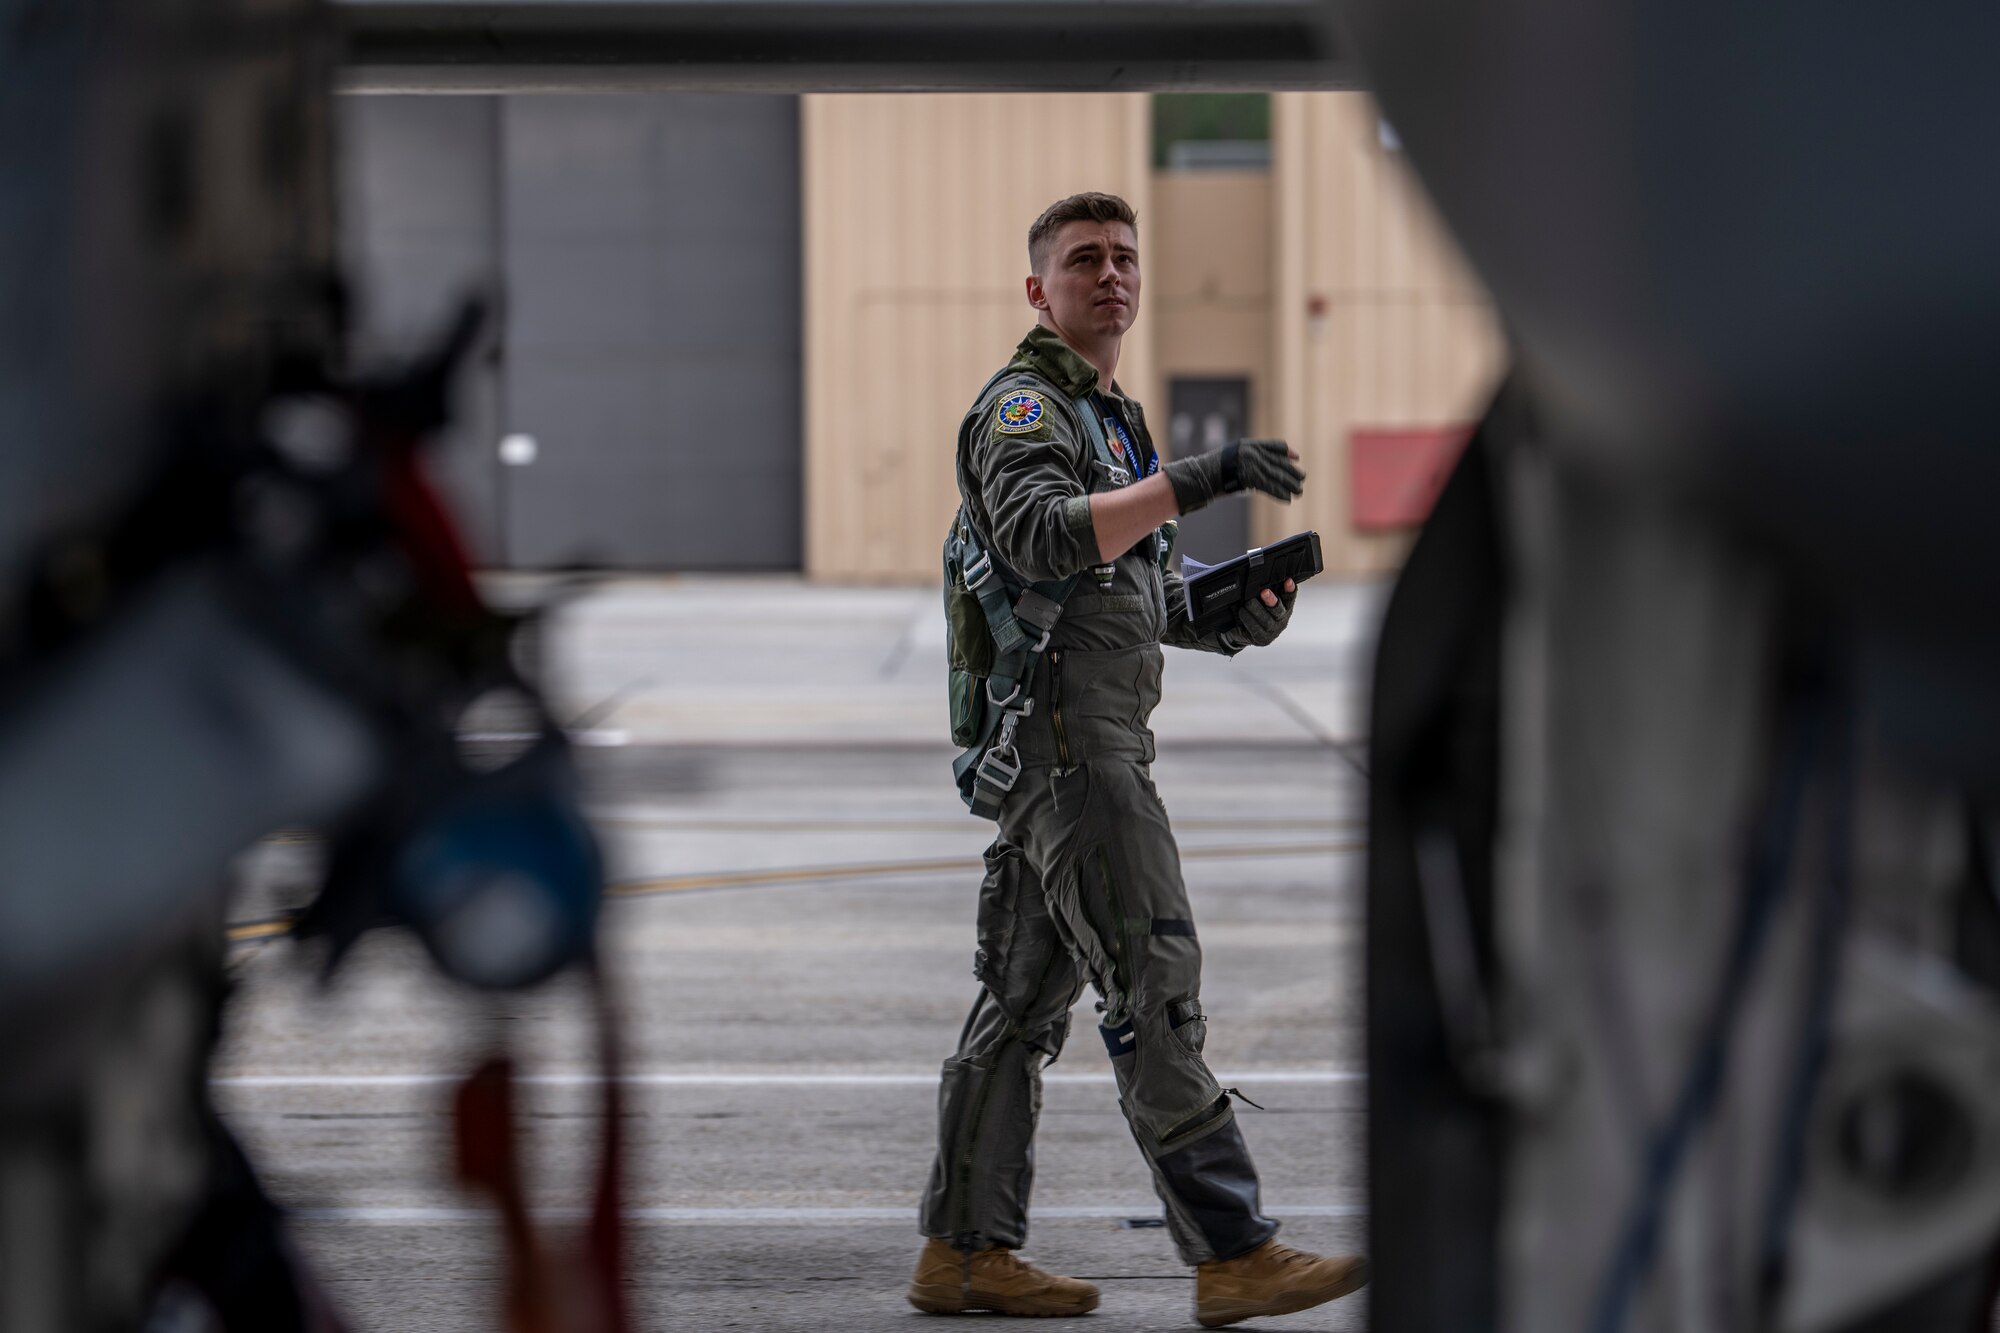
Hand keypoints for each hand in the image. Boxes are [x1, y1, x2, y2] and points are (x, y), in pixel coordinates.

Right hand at [1162, 439, 1305, 514]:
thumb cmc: (1215, 469)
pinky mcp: (1249, 478)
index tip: (1296, 458)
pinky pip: (1269, 486)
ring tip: (1298, 491)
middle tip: (1301, 479)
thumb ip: (1252, 457)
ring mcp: (1251, 464)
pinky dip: (1279, 493)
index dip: (1287, 453)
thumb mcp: (1234, 456)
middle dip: (1292, 472)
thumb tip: (1268, 465)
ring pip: (1276, 475)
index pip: (1275, 446)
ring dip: (1289, 484)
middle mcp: (1252, 453)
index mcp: (1249, 445)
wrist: (1201, 476)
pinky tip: (1287, 499)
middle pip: (1279, 462)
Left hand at [1231, 578, 1296, 647]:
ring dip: (1257, 610)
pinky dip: (1248, 619)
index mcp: (1285, 607)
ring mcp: (1273, 631)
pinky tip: (1242, 612)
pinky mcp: (1263, 639)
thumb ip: (1265, 590)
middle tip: (1264, 591)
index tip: (1288, 580)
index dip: (1290, 589)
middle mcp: (1282, 619)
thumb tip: (1261, 573)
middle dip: (1271, 600)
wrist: (1243, 632)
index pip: (1289, 597)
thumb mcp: (1260, 599)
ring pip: (1267, 620)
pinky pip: (1255, 629)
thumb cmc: (1254, 611)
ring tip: (1248, 602)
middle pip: (1279, 609)